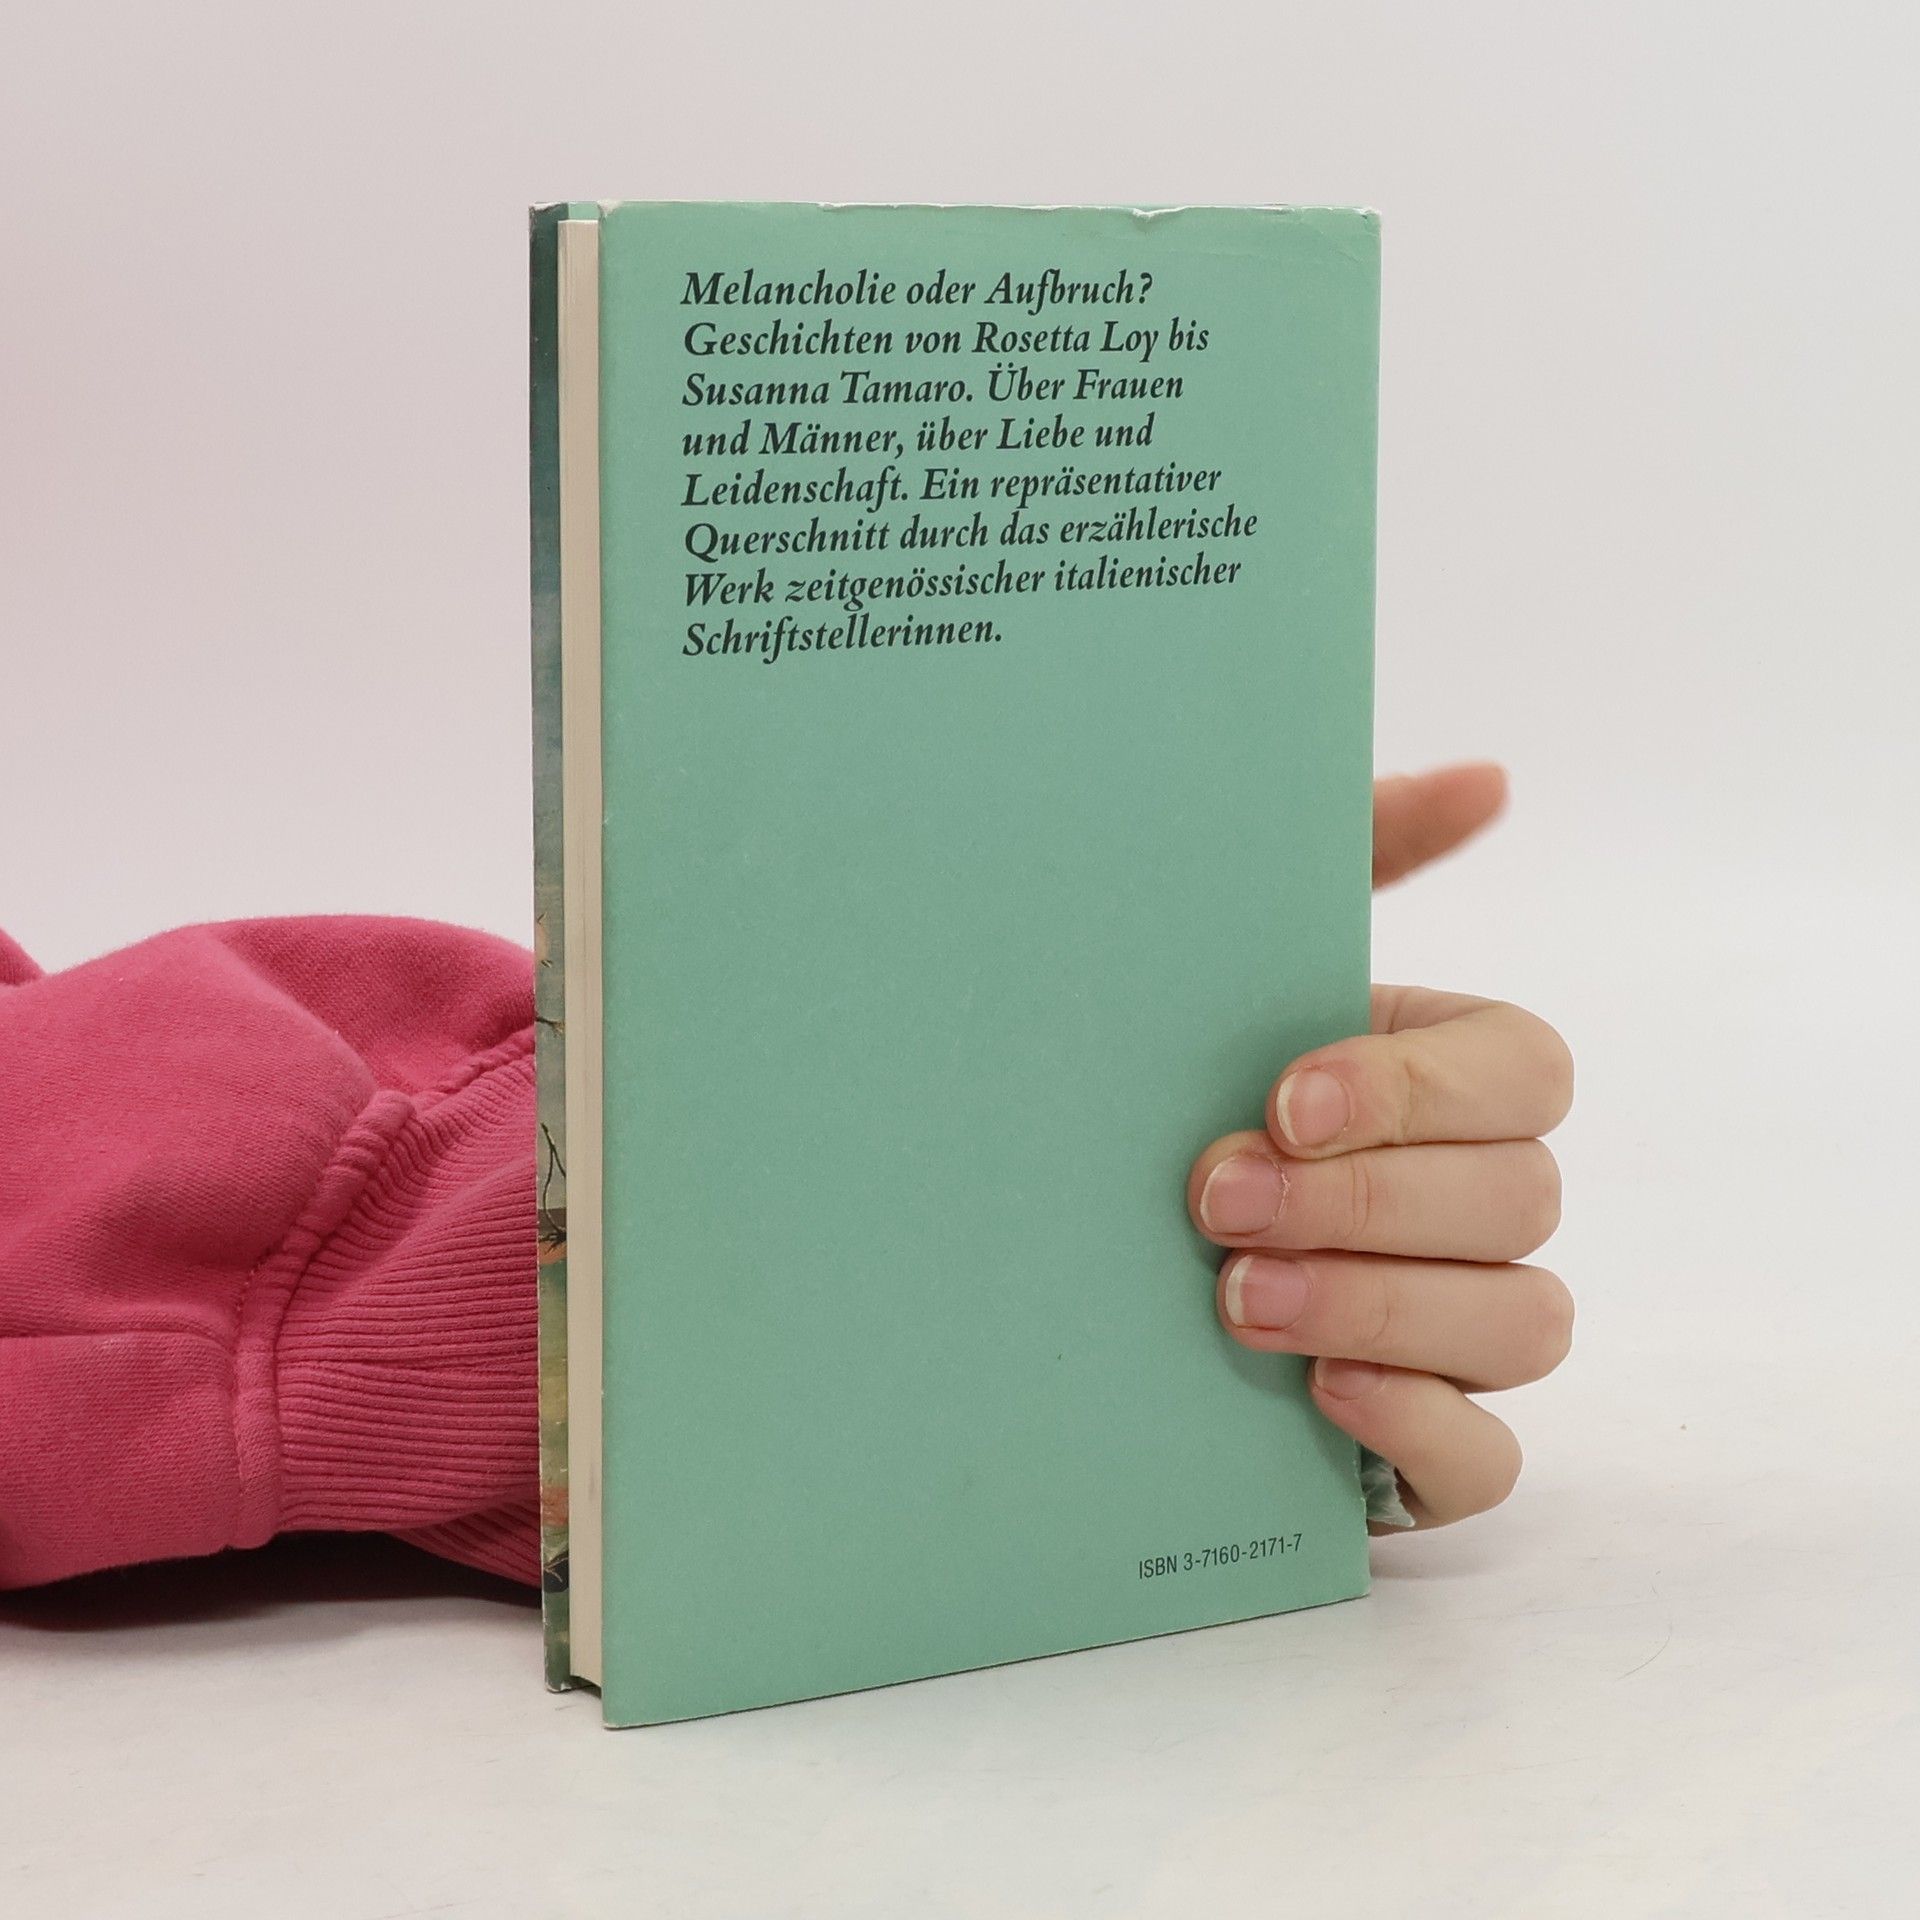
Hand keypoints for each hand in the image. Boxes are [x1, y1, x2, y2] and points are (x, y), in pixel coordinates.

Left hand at [1186, 763, 1573, 1530]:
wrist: (1069, 1241)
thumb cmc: (1176, 1084)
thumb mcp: (1234, 968)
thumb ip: (1353, 856)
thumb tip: (1485, 777)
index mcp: (1448, 1083)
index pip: (1525, 1074)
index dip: (1419, 1089)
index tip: (1280, 1096)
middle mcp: (1479, 1203)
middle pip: (1521, 1199)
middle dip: (1367, 1203)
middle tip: (1213, 1200)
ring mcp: (1464, 1328)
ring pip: (1525, 1322)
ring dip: (1383, 1308)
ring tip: (1235, 1300)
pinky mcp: (1424, 1442)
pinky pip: (1488, 1459)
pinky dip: (1417, 1426)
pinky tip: (1312, 1395)